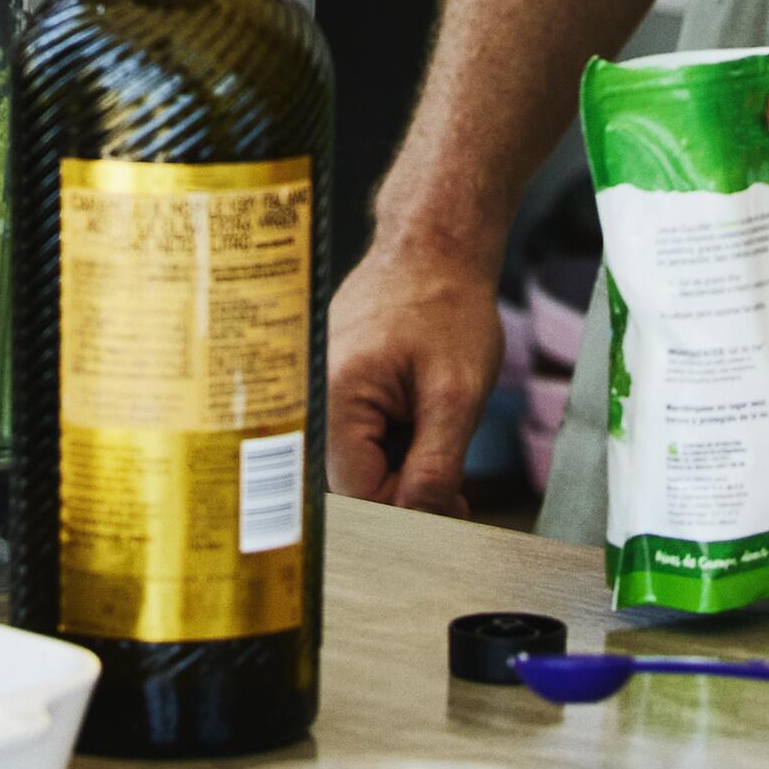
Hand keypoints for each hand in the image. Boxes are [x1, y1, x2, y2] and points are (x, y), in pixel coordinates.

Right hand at [325, 231, 503, 512]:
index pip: (361, 494)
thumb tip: (422, 523)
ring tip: (432, 414)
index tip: (454, 495)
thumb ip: (435, 467)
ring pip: (361, 460)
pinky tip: (416, 403)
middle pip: (356, 481)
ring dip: (403, 455)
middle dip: (408, 479)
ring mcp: (317, 389)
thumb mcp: (457, 395)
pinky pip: (358, 434)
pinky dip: (394, 432)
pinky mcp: (331, 385)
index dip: (411, 505)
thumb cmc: (447, 306)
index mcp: (334, 400)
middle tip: (450, 452)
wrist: (435, 246)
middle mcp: (311, 398)